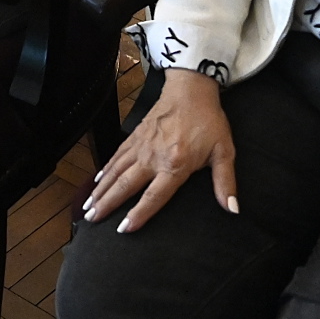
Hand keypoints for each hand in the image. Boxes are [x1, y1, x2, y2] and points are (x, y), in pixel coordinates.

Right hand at [83, 67, 237, 231]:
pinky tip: (96, 181)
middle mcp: (153, 156)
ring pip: (116, 171)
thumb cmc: (209, 121)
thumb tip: (232, 209)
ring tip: (87, 207)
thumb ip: (225, 181)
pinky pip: (116, 156)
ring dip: (101, 190)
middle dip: (107, 204)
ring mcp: (141, 145)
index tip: (123, 229)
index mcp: (175, 164)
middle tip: (90, 220)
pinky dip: (105, 170)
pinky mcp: (135, 136)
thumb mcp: (224, 151)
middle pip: (126, 185)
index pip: (154, 195)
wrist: (191, 89)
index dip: (139, 214)